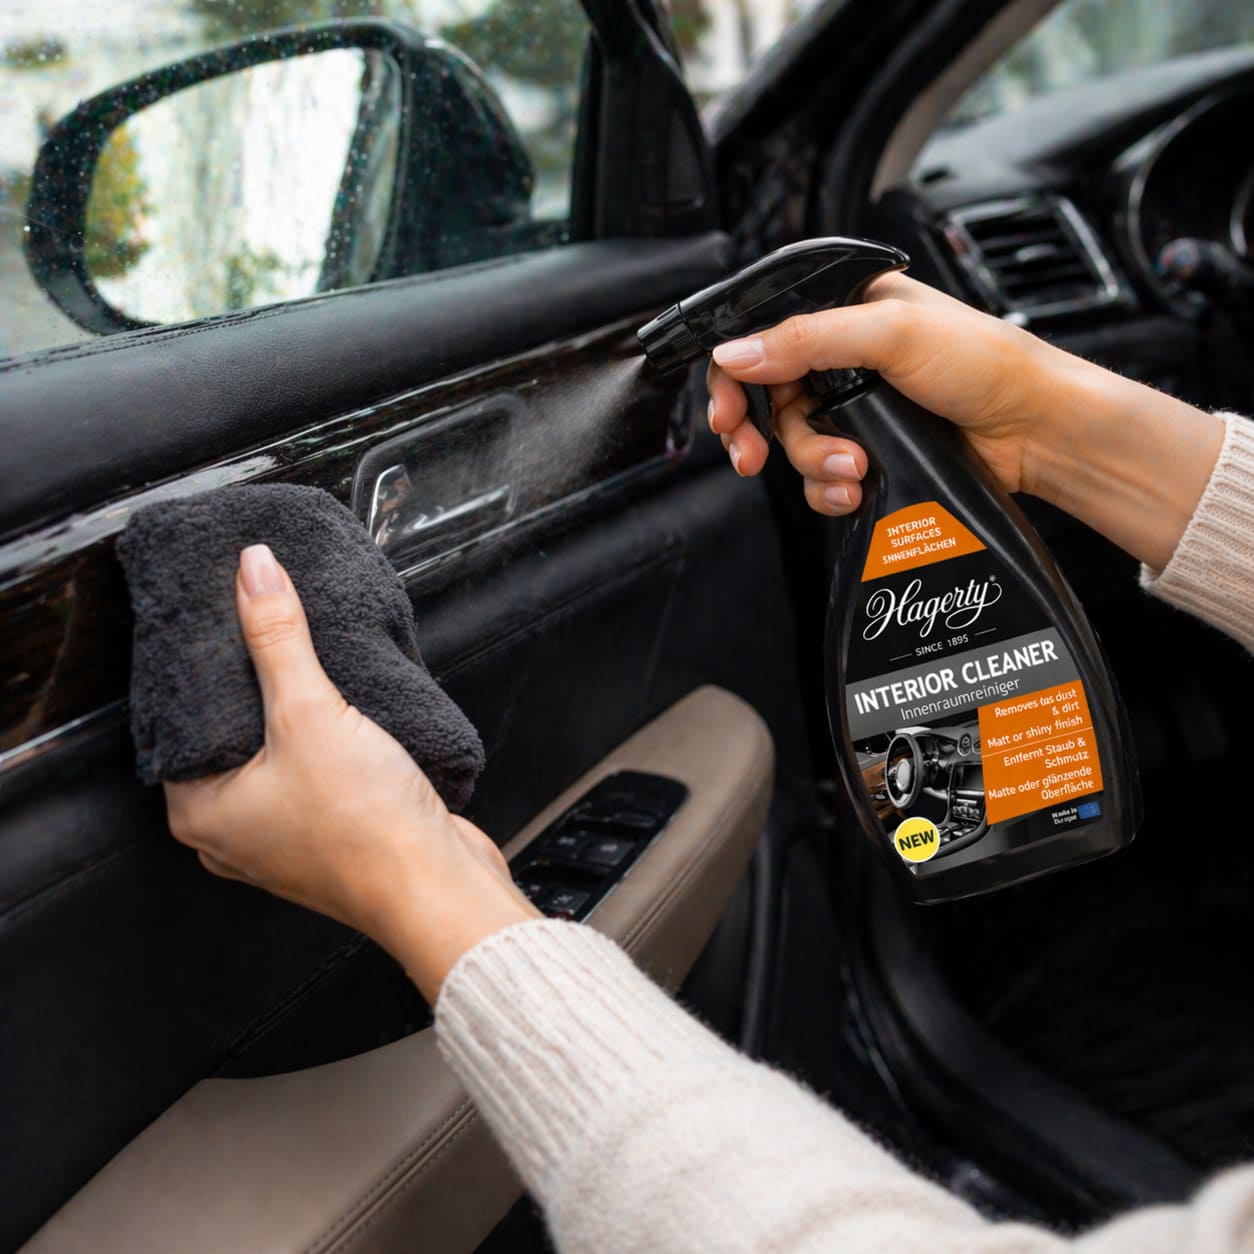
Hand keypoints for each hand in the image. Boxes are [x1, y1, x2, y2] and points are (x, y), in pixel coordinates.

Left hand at [163, 544, 537, 1000]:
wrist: (437, 886)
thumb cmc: (367, 832)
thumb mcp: (311, 714)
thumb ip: (277, 638)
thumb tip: (253, 572)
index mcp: (199, 812)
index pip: (179, 718)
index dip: (201, 663)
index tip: (219, 614)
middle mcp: (231, 831)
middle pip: (229, 732)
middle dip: (253, 680)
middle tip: (267, 624)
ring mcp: (281, 836)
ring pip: (274, 752)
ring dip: (294, 710)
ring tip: (309, 659)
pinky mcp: (328, 832)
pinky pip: (312, 771)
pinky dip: (324, 740)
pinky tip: (345, 709)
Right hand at [705, 272, 1052, 514]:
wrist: (1037, 429)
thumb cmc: (984, 363)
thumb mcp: (890, 334)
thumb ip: (807, 339)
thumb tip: (736, 353)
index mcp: (843, 310)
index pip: (763, 336)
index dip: (733, 375)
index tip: (726, 414)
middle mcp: (842, 357)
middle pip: (765, 397)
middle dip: (757, 431)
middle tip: (749, 456)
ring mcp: (854, 407)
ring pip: (792, 443)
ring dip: (813, 462)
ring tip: (853, 469)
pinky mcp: (869, 451)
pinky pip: (821, 477)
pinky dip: (829, 489)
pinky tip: (855, 489)